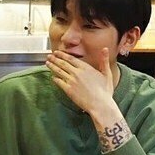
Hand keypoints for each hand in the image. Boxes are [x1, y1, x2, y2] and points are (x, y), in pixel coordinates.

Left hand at [48, 28, 123, 145]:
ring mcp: (71, 81)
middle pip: (63, 63)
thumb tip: (105, 49)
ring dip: (52, 66)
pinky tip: (52, 77)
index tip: (57, 52)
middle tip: (49, 56)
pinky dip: (55, 78)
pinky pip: (59, 82)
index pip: (70, 58)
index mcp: (86, 68)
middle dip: (54, 59)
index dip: (62, 55)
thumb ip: (104, 60)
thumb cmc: (105, 91)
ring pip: (59, 71)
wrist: (100, 105)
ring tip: (47, 63)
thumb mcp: (107, 74)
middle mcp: (77, 73)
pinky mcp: (68, 90)